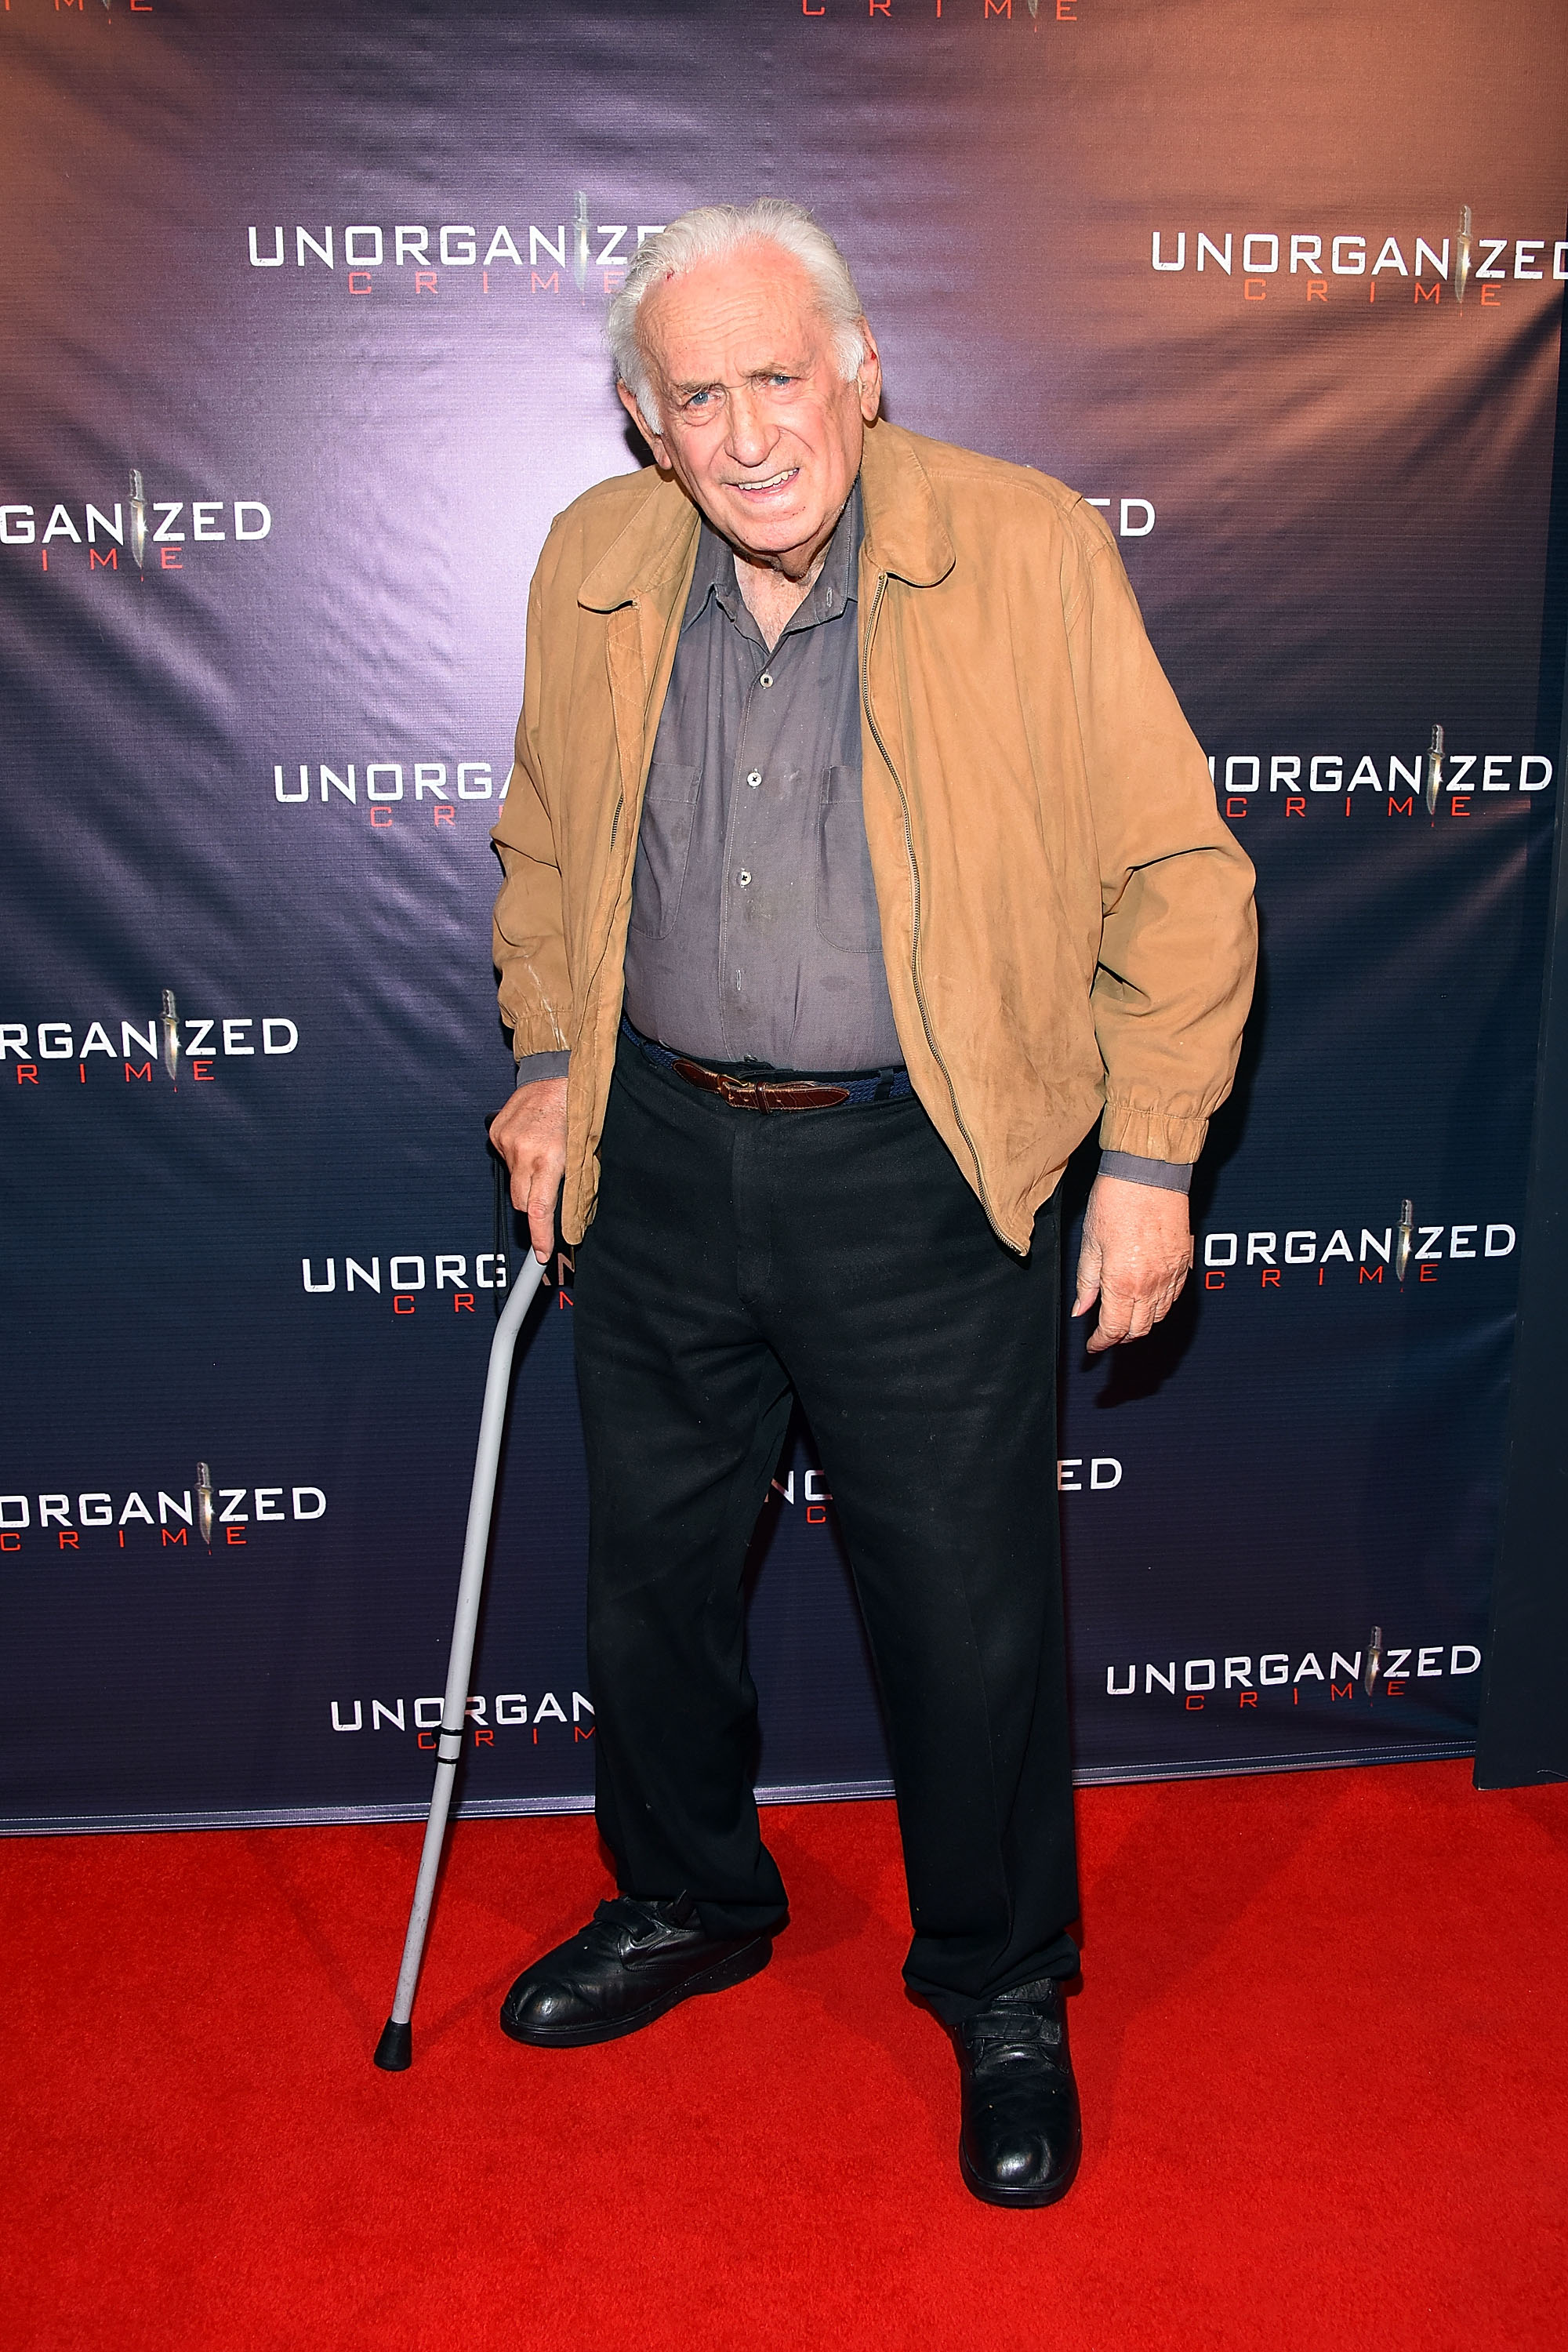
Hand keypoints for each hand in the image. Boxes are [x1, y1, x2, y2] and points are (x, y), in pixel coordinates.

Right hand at [488, 1076, 567, 1263]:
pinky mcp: (495, 1131)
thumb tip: (567, 1213)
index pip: (538, 1209)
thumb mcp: (584, 1148)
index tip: (542, 1254)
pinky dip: (518, 1158)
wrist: (555, 1072)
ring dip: (527, 1177)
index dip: (540, 1236)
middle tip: (547, 1195)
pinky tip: (531, 1139)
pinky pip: (506, 1159)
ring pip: (513, 1180)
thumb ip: (574, 1181)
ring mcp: (506, 1141)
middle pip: (520, 1201)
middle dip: (533, 1206)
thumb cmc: (576, 1109)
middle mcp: (523, 1152)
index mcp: (549, 1158)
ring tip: (543, 1153)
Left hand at [1072, 1174, 1192, 1353]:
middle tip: (1105, 1334)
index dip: (1101, 1343)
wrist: (1149, 1174)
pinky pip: (1174, 1297)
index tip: (1093, 1346)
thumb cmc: (1116, 1201)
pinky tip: (1147, 1300)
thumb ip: (1086, 1282)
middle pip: (1139, 1329)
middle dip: (1121, 1337)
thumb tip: (1080, 1309)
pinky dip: (1160, 1307)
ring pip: (1159, 1317)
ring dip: (1141, 1324)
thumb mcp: (1090, 1244)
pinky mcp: (1185, 1263)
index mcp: (1123, 1283)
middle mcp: (1151, 1285)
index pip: (1114, 1329)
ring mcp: (1171, 1275)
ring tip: (1125, 1318)